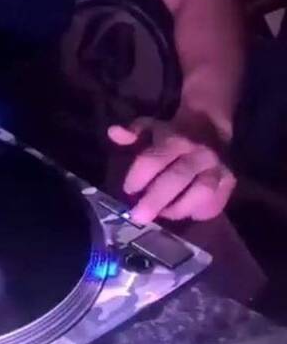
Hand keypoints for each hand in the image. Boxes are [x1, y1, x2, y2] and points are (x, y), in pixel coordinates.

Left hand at [108, 117, 235, 223]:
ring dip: (179, 208)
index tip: (128, 190)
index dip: (138, 177)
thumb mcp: (148, 126)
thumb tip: (113, 132)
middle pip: (176, 179)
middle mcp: (198, 153)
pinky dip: (199, 212)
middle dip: (155, 201)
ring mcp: (217, 168)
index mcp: (175, 139)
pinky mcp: (230, 181)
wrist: (209, 126)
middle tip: (138, 217)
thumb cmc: (171, 132)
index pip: (154, 159)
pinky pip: (216, 203)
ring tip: (162, 215)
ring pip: (201, 193)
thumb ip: (131, 132)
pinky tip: (184, 213)